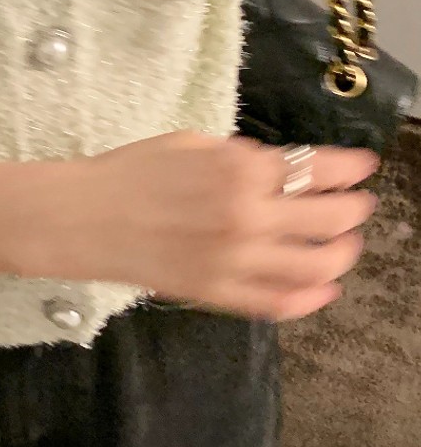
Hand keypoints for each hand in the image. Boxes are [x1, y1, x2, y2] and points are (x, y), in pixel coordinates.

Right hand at [0, 133, 378, 321]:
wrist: (80, 218)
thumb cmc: (127, 173)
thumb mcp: (188, 143)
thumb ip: (240, 156)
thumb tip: (279, 169)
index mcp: (240, 168)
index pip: (319, 169)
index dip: (351, 168)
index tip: (364, 167)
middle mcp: (247, 215)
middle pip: (330, 218)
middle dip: (354, 210)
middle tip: (359, 206)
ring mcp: (235, 259)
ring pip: (316, 265)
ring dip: (342, 255)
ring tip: (345, 247)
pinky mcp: (217, 293)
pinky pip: (278, 303)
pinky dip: (310, 298)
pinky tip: (321, 288)